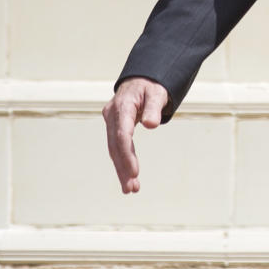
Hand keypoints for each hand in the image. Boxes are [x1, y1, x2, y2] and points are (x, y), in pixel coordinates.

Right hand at [102, 77, 168, 193]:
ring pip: (114, 149)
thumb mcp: (157, 93)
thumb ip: (154, 108)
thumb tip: (151, 124)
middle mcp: (112, 115)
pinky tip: (129, 177)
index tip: (134, 172)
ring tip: (131, 189)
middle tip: (131, 189)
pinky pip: (116, 147)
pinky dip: (122, 162)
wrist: (141, 80)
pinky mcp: (113, 127)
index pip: (122, 135)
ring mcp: (111, 121)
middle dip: (123, 168)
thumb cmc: (151, 86)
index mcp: (122, 106)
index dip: (127, 155)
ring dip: (121, 169)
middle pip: (115, 146)